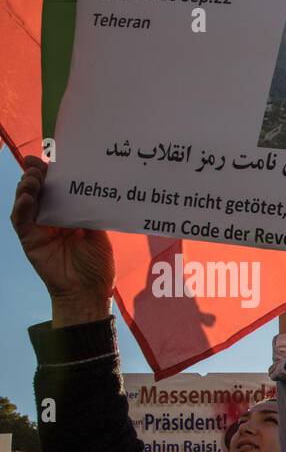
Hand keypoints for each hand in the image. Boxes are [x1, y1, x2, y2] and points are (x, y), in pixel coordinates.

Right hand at [10, 156, 114, 325]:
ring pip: (26, 201)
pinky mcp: (29, 240)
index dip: (52, 175)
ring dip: (27, 186)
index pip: (58, 190)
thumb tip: (91, 189)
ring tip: (33, 177)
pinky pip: (20, 219)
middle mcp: (52, 219)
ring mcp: (39, 229)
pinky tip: (27, 197)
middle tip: (39, 163)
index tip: (51, 158)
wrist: (89, 293)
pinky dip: (21, 206)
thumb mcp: (99, 236)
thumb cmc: (97, 267)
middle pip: (39, 191)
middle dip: (37, 174)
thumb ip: (91, 214)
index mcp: (69, 216)